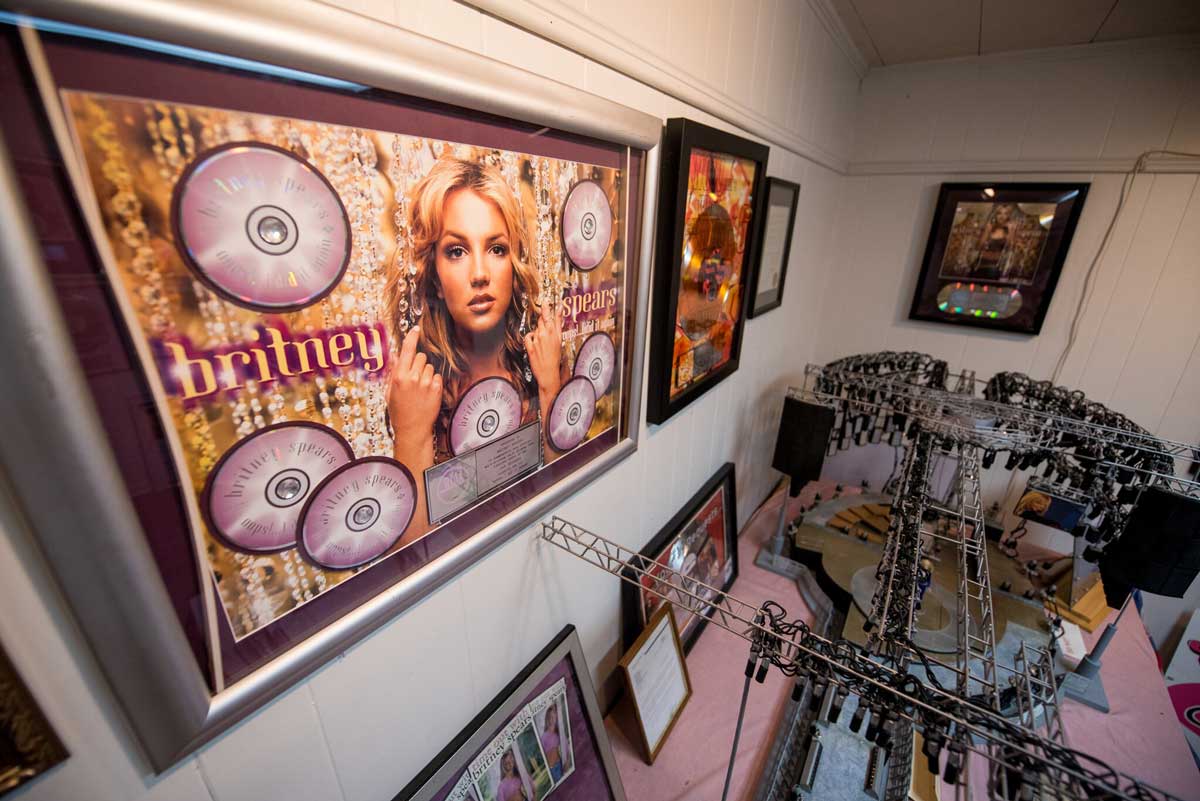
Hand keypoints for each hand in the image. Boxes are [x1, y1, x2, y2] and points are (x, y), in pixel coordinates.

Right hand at [387, 327, 441, 457]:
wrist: (412, 428)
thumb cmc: (399, 410)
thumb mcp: (390, 391)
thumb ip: (394, 372)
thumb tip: (397, 356)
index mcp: (399, 376)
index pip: (407, 350)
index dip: (412, 337)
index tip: (416, 329)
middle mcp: (413, 377)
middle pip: (421, 356)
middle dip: (418, 363)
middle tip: (414, 376)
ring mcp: (427, 383)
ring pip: (430, 366)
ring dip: (426, 373)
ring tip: (420, 387)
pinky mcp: (437, 389)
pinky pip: (437, 376)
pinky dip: (433, 381)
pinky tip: (427, 392)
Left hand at [524, 298, 562, 402]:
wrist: (549, 373)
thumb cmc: (555, 359)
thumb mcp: (559, 341)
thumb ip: (558, 326)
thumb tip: (557, 313)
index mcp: (555, 333)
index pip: (551, 316)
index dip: (548, 308)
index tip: (547, 302)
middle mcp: (546, 334)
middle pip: (541, 320)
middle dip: (542, 321)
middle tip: (544, 327)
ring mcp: (538, 340)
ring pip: (535, 329)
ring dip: (537, 333)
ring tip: (542, 344)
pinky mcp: (531, 346)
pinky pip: (528, 336)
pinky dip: (530, 339)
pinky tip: (534, 344)